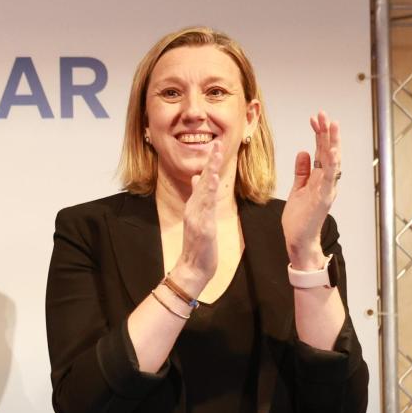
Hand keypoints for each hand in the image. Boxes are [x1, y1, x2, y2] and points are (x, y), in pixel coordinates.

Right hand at [169, 139, 222, 295]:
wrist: (193, 268)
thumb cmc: (199, 246)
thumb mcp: (200, 218)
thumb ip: (199, 199)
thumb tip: (200, 178)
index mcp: (195, 206)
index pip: (204, 181)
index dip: (211, 163)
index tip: (217, 147)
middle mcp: (194, 208)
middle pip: (203, 181)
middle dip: (211, 162)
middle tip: (218, 144)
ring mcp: (196, 217)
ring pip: (204, 190)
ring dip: (210, 172)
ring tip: (216, 156)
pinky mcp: (201, 226)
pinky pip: (205, 206)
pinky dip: (207, 192)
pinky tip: (210, 180)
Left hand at [282, 112, 340, 267]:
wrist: (299, 239)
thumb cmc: (299, 218)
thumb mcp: (298, 189)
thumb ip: (302, 171)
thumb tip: (303, 152)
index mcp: (319, 177)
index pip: (321, 151)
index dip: (318, 134)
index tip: (314, 119)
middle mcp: (327, 181)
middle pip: (328, 152)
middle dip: (326, 132)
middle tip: (324, 114)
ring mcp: (327, 189)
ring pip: (332, 161)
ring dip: (332, 143)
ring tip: (332, 125)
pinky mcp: (324, 199)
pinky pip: (329, 179)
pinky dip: (332, 165)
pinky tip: (331, 152)